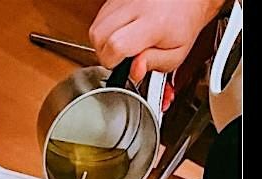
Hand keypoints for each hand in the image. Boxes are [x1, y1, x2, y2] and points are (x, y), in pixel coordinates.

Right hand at [90, 0, 223, 80]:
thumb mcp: (177, 53)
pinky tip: (120, 31)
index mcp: (153, 23)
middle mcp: (136, 5)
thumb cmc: (183, 22)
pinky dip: (106, 29)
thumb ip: (154, 65)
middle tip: (121, 55)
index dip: (114, 61)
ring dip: (103, 42)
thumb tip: (134, 71)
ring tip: (121, 43)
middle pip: (99, 36)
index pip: (116, 45)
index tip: (123, 64)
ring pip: (95, 28)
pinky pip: (100, 18)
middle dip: (105, 53)